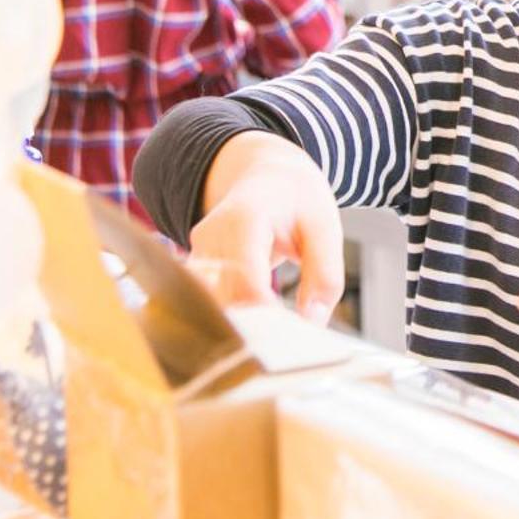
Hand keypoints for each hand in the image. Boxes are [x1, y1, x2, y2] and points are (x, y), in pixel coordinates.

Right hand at [186, 131, 344, 322]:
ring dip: (242, 325)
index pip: (247, 282)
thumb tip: (312, 322)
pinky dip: (233, 317)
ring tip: (276, 338)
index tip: (296, 336)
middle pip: (224, 299)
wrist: (265, 173)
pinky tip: (257, 327)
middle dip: (255, 326)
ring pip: (211, 306)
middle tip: (289, 345)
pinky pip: (207, 301)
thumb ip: (325, 274)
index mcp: (244, 219)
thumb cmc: (296, 198)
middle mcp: (210, 236)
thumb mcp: (325, 225)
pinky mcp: (193, 267)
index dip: (268, 315)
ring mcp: (196, 251)